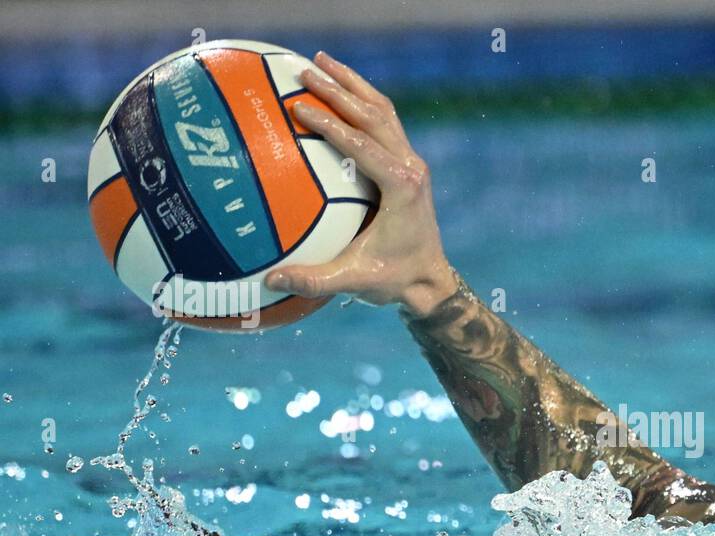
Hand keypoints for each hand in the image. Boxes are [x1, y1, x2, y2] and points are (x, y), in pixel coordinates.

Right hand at [265, 51, 456, 314]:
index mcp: (401, 188)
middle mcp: (410, 168)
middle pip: (374, 116)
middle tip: (303, 70)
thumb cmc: (393, 280)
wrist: (429, 280)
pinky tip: (334, 88)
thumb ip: (313, 280)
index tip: (300, 108)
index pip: (363, 146)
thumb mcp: (353, 281)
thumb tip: (270, 280)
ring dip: (352, 84)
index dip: (331, 125)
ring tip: (320, 60)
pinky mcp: (407, 163)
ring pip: (382, 111)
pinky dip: (360, 100)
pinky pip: (383, 122)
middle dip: (339, 91)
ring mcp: (411, 162)